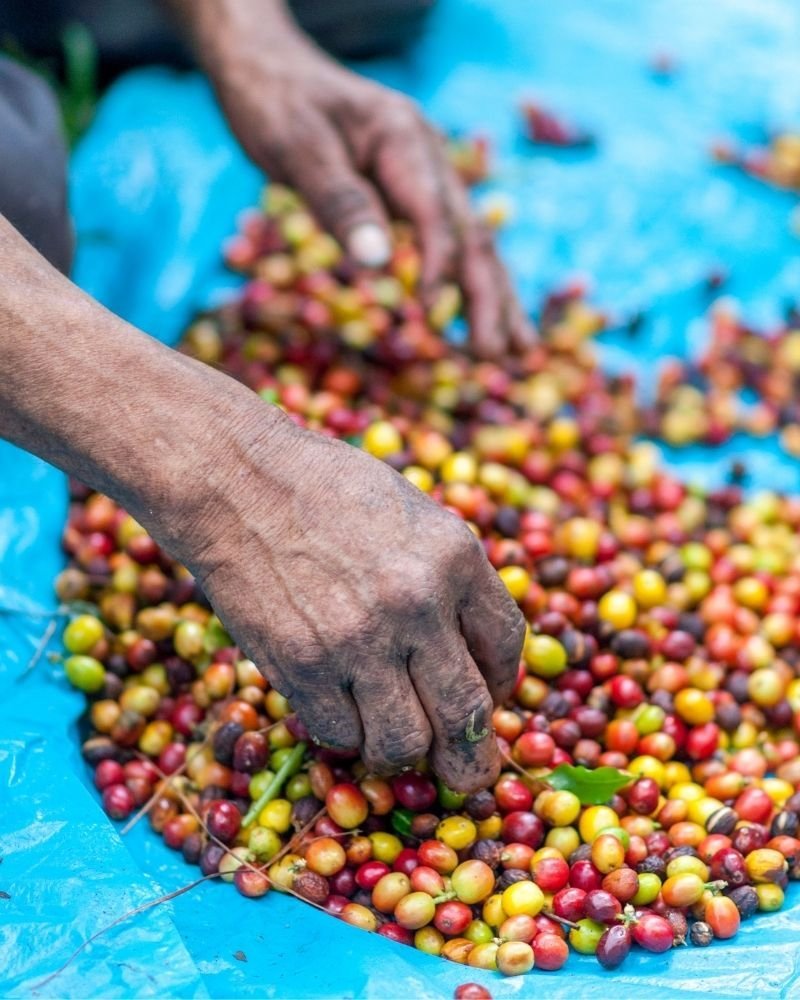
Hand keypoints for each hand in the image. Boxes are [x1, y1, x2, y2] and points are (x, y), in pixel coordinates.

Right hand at [171, 410, 524, 791]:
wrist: (236, 480)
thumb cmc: (328, 491)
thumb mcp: (416, 517)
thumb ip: (452, 582)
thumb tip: (471, 658)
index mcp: (456, 556)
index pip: (506, 648)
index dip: (500, 685)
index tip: (484, 695)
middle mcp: (416, 604)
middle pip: (467, 714)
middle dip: (472, 759)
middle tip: (466, 775)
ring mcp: (357, 640)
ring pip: (404, 744)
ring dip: (401, 751)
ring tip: (388, 736)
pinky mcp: (300, 666)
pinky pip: (339, 735)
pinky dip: (344, 732)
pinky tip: (339, 706)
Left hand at [199, 6, 535, 358]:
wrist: (269, 68)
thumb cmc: (276, 105)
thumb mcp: (298, 148)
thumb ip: (339, 201)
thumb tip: (377, 263)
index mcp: (405, 138)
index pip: (436, 211)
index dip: (438, 263)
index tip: (432, 310)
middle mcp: (428, 158)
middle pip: (471, 235)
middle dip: (489, 299)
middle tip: (500, 356)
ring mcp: (426, 179)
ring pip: (472, 245)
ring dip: (495, 300)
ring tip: (521, 353)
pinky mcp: (413, 198)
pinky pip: (451, 246)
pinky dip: (470, 287)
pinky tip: (486, 321)